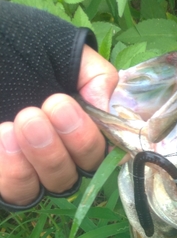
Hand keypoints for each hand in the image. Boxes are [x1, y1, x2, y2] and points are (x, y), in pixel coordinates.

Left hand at [0, 45, 117, 206]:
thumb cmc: (16, 44)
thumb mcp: (57, 45)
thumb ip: (92, 73)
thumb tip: (105, 107)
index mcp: (80, 122)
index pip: (101, 148)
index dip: (89, 137)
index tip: (64, 105)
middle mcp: (61, 150)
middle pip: (79, 170)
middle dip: (65, 146)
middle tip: (36, 114)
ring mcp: (32, 167)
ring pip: (54, 185)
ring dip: (44, 159)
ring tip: (20, 125)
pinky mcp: (6, 175)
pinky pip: (19, 192)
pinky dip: (15, 172)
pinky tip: (4, 137)